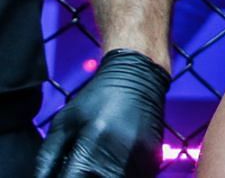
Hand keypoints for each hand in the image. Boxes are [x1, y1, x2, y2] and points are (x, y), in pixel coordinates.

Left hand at [36, 49, 168, 177]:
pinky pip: (134, 177)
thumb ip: (48, 158)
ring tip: (96, 164)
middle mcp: (121, 157)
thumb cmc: (97, 99)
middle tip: (78, 168)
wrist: (140, 77)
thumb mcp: (64, 123)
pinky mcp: (154, 161)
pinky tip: (112, 163)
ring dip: (104, 176)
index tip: (64, 172)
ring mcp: (141, 161)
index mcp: (93, 146)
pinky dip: (119, 174)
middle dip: (85, 177)